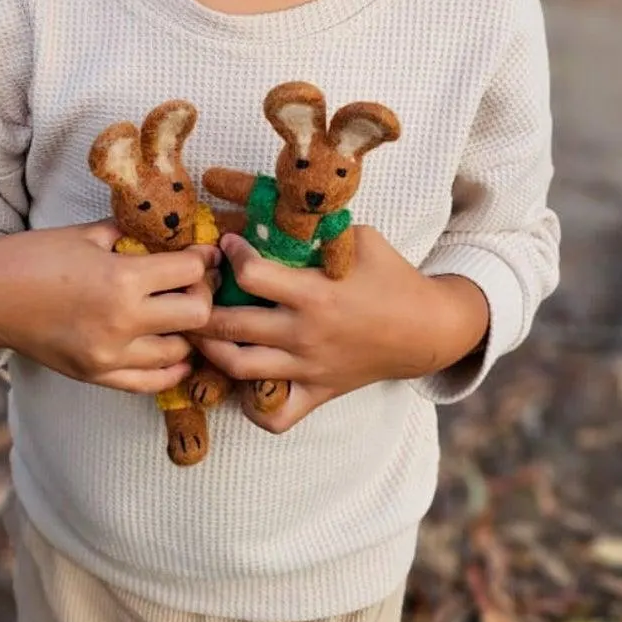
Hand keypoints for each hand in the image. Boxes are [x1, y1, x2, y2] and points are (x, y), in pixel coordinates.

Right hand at [0, 223, 219, 393]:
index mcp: (121, 279)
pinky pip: (150, 382)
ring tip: (180, 315)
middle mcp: (122, 322)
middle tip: (193, 284)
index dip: (202, 259)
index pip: (190, 272)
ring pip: (179, 352)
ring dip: (187, 332)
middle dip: (202, 295)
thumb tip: (172, 232)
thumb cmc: (34, 256)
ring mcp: (109, 355)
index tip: (203, 254)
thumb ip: (133, 236)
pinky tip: (175, 353)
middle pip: (197, 315)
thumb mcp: (88, 234)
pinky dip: (170, 368)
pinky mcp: (96, 376)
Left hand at [194, 227, 489, 432]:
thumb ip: (319, 228)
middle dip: (200, 305)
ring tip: (200, 329)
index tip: (229, 244)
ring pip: (238, 368)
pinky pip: (273, 416)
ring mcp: (308, 367)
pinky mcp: (317, 393)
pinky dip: (251, 405)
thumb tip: (276, 206)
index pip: (251, 274)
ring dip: (209, 348)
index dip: (232, 253)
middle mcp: (305, 334)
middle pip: (228, 325)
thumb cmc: (392, 277)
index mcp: (315, 293)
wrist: (427, 329)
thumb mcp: (361, 238)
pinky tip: (243, 380)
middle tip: (194, 290)